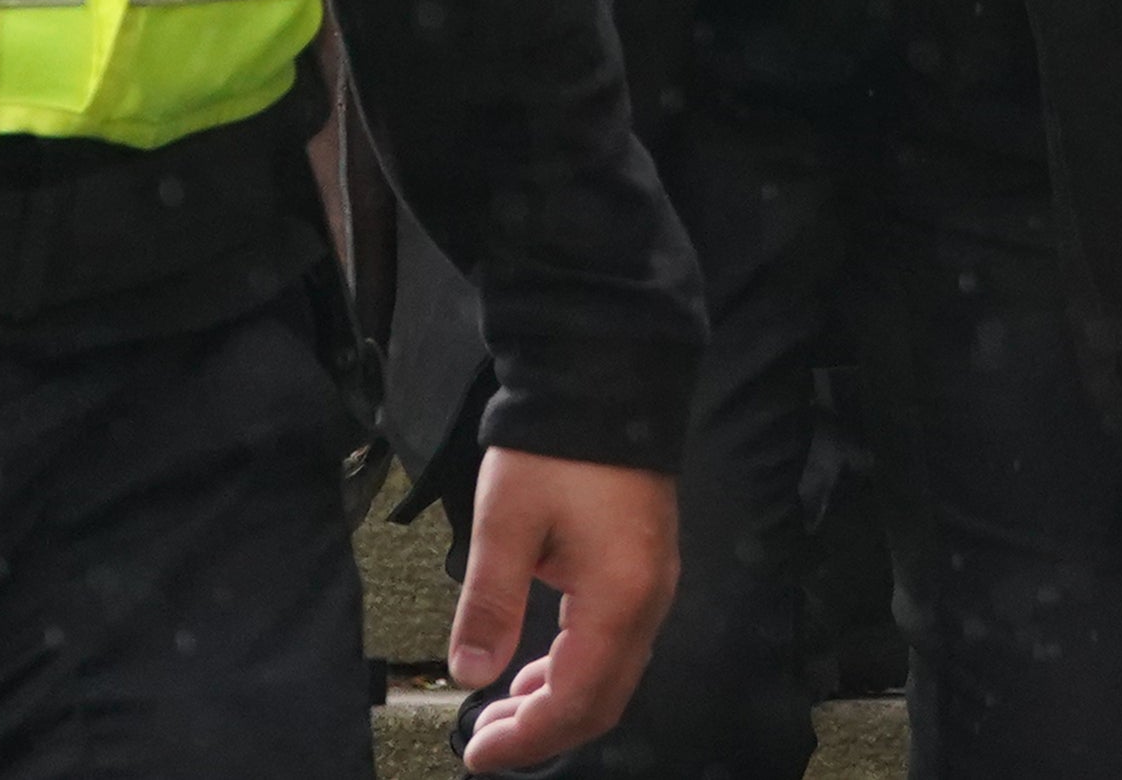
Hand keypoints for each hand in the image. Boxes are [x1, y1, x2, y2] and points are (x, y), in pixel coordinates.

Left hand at [450, 447, 678, 770]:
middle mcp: (647, 603)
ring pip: (611, 678)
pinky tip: (535, 671)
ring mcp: (653, 587)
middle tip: (482, 742)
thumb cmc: (555, 448)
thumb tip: (468, 674)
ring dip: (557, 705)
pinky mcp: (645, 571)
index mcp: (618, 599)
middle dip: (541, 732)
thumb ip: (490, 603)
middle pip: (601, 702)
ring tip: (499, 713)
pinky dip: (575, 672)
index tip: (475, 753)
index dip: (525, 738)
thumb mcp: (505, 523)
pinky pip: (617, 646)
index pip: (574, 700)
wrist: (606, 380)